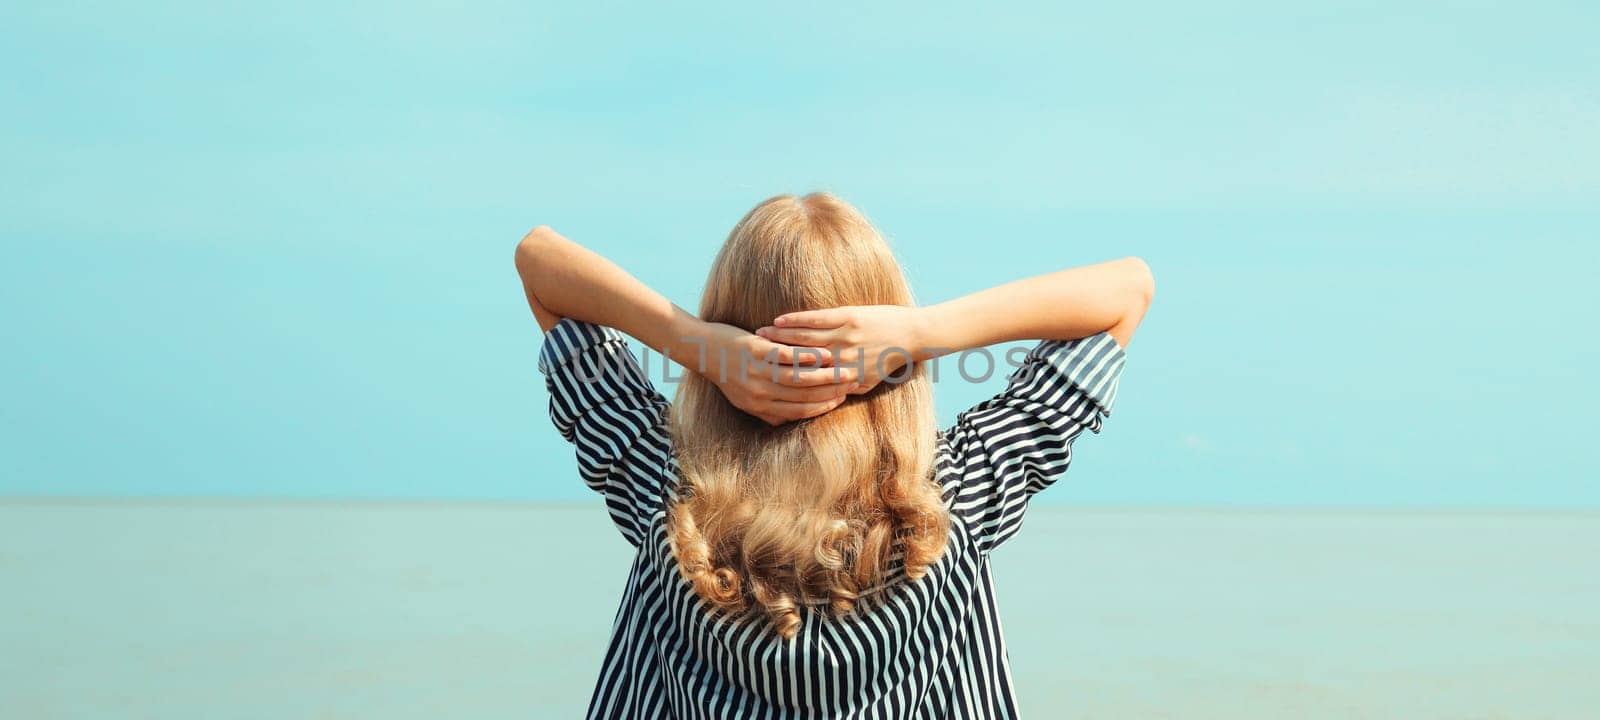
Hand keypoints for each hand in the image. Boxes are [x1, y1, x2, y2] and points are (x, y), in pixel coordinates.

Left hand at [674, 321, 860, 425]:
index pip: (798, 411)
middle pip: (803, 396)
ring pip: (799, 378)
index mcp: (759, 407)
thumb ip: (767, 412)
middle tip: (851, 384)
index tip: (841, 399)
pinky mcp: (756, 352)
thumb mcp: (744, 400)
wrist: (703, 349)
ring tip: (844, 370)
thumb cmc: (727, 373)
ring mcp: (758, 373)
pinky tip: (824, 353)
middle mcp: (760, 393)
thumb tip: (789, 421)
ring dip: (825, 376)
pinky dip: (807, 357)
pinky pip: (787, 357)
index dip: (822, 407)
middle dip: (830, 392)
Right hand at [755, 305, 926, 393]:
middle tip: (752, 358)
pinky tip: (778, 321)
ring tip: (758, 338)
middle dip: (774, 359)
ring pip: (803, 340)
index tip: (766, 379)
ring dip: (778, 338)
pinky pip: (815, 320)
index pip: (808, 382)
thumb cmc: (892, 360)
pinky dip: (795, 322)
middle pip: (800, 362)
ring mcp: (843, 338)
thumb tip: (830, 398)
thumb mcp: (871, 381)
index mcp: (844, 377)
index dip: (786, 380)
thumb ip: (850, 389)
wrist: (914, 334)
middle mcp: (841, 360)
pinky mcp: (846, 318)